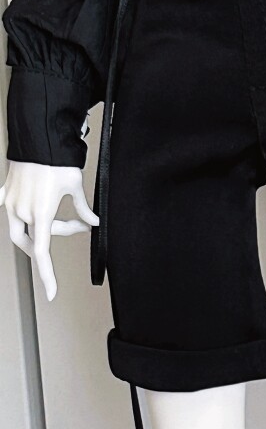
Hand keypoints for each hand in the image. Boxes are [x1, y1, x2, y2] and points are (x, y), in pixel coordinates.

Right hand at [1, 161, 97, 300]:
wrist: (38, 135)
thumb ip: (83, 209)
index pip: (42, 254)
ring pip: (21, 228)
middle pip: (33, 241)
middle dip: (55, 238)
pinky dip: (16, 212)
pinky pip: (6, 206)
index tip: (52, 293)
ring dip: (40, 227)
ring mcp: (11, 200)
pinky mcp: (7, 190)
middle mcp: (21, 210)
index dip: (47, 275)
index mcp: (40, 214)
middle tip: (76, 224)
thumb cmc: (55, 159)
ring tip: (61, 212)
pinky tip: (27, 207)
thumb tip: (93, 221)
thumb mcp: (76, 187)